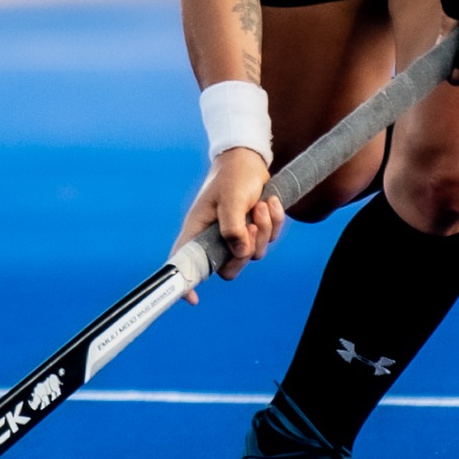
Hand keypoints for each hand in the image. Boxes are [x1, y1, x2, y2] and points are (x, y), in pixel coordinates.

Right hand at [170, 147, 283, 302]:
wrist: (250, 159)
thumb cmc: (233, 176)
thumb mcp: (231, 198)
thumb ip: (233, 226)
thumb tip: (240, 252)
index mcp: (197, 231)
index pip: (184, 263)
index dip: (186, 283)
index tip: (193, 299)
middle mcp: (214, 238)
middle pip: (229, 268)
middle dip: (246, 250)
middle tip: (251, 225)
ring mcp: (235, 236)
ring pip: (253, 254)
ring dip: (262, 230)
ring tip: (260, 205)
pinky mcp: (254, 231)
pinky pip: (268, 240)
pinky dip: (273, 223)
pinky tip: (271, 202)